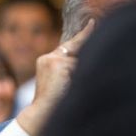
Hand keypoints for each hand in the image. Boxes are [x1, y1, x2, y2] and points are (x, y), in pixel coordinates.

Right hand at [16, 19, 94, 135]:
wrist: (41, 113)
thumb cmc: (53, 103)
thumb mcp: (61, 82)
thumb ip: (70, 68)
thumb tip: (91, 56)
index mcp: (46, 61)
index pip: (67, 46)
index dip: (82, 35)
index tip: (92, 23)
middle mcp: (47, 58)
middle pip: (75, 49)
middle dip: (86, 47)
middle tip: (94, 30)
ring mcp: (51, 59)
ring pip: (78, 60)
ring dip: (80, 74)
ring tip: (67, 88)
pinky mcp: (56, 63)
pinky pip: (77, 65)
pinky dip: (78, 76)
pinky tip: (67, 86)